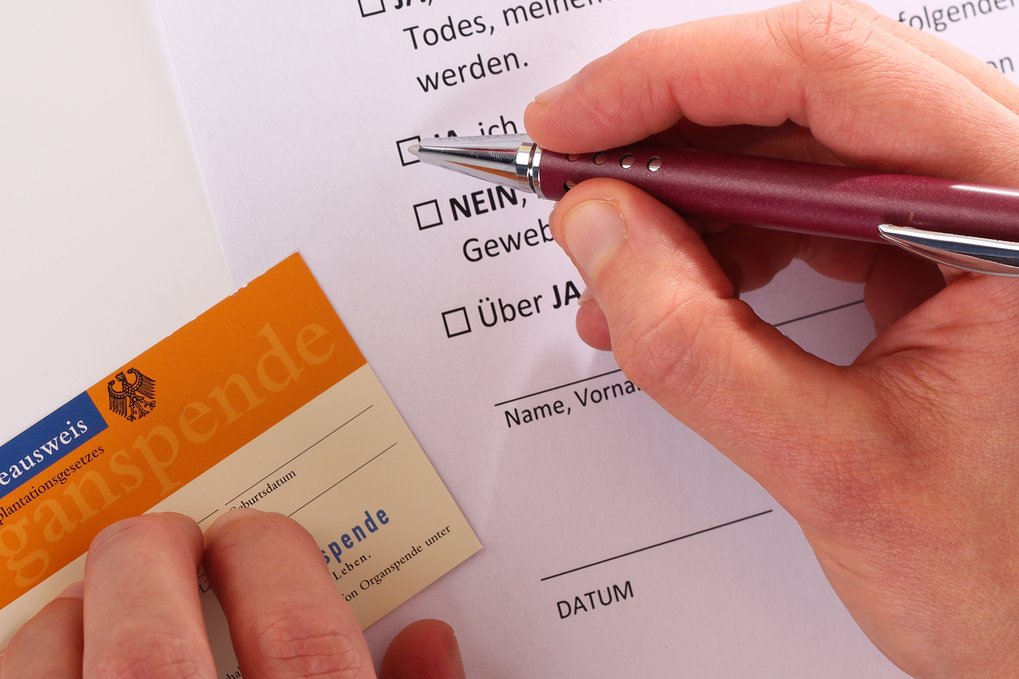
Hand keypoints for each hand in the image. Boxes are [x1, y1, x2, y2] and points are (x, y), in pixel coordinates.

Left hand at [0, 511, 464, 677]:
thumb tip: (431, 642)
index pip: (290, 625)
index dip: (269, 556)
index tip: (258, 538)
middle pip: (152, 643)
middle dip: (153, 559)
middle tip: (167, 537)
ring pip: (57, 677)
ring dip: (67, 620)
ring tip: (87, 600)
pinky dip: (28, 673)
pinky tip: (50, 663)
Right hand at [526, 1, 1018, 675]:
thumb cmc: (1015, 585)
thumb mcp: (832, 467)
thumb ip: (692, 346)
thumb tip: (599, 230)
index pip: (825, 72)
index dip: (672, 80)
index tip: (570, 122)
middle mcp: (1009, 192)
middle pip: (810, 94)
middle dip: (669, 132)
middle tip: (574, 176)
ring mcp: (976, 223)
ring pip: (805, 151)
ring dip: (694, 198)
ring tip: (615, 264)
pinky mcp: (939, 260)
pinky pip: (815, 211)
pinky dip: (730, 241)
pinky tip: (679, 292)